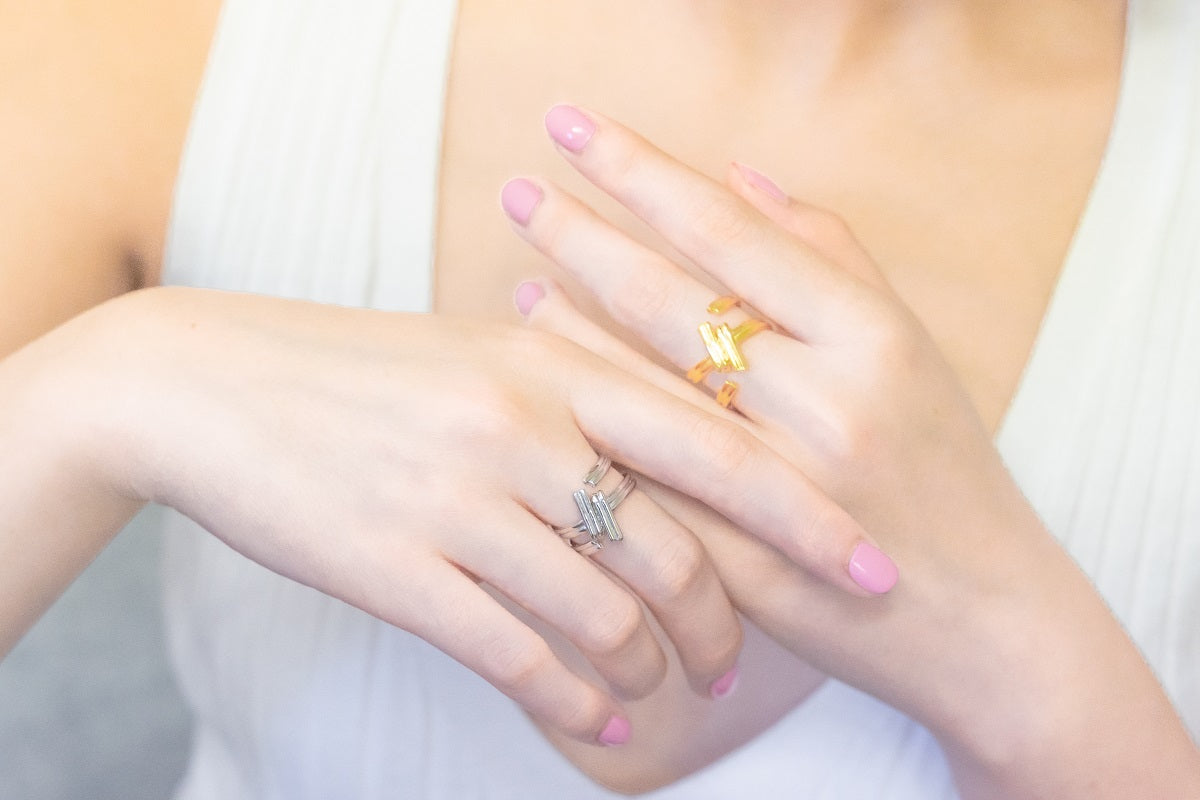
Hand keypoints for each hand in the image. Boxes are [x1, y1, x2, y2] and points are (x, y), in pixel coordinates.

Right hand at [71, 285, 879, 747]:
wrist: (216, 386)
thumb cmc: (365, 370)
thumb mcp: (484, 347)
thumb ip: (582, 384)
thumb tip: (671, 454)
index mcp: (555, 359)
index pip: (716, 442)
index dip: (804, 515)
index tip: (869, 568)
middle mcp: (521, 423)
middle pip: (674, 543)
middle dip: (730, 618)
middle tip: (744, 659)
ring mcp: (459, 499)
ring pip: (604, 611)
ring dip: (652, 668)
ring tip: (664, 690)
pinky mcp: (400, 568)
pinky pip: (516, 654)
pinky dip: (571, 696)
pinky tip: (594, 717)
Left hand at [500, 105, 1199, 795]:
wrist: (986, 618)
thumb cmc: (946, 467)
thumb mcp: (910, 345)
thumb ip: (829, 254)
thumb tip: (737, 174)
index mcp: (871, 335)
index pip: (730, 233)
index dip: (642, 172)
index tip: (575, 126)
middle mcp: (826, 403)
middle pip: (673, 302)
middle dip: (583, 236)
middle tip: (517, 190)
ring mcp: (783, 489)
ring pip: (647, 390)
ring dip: (570, 326)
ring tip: (519, 272)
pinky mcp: (746, 566)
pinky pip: (649, 486)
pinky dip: (592, 428)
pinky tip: (549, 388)